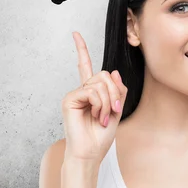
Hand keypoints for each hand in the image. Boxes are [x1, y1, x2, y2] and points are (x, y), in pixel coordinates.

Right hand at [60, 31, 127, 163]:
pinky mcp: (69, 99)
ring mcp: (75, 94)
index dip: (81, 49)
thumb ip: (117, 89)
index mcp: (91, 90)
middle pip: (104, 74)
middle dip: (114, 92)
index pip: (85, 65)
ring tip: (102, 117)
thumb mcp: (117, 109)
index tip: (75, 33)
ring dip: (108, 102)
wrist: (91, 153)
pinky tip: (96, 116)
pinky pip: (92, 91)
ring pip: (100, 82)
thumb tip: (113, 71)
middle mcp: (81, 89)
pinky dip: (100, 104)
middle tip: (114, 111)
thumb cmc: (101, 135)